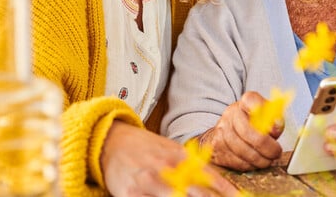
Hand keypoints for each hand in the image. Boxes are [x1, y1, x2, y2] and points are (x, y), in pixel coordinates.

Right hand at [101, 120, 238, 196]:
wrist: (111, 143)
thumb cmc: (145, 148)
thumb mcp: (170, 149)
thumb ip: (190, 165)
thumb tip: (215, 181)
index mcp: (176, 155)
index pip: (206, 173)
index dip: (224, 188)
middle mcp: (163, 168)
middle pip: (193, 192)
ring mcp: (146, 183)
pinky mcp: (130, 196)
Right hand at [198, 91, 283, 170]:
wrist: (229, 132)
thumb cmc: (254, 125)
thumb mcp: (268, 119)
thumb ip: (275, 120)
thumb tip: (276, 127)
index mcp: (246, 102)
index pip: (251, 101)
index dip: (263, 114)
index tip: (275, 129)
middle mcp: (231, 113)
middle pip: (247, 131)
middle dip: (266, 147)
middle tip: (276, 153)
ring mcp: (221, 129)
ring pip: (241, 149)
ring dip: (258, 159)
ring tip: (267, 160)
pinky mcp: (216, 146)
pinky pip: (234, 159)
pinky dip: (248, 164)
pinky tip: (254, 162)